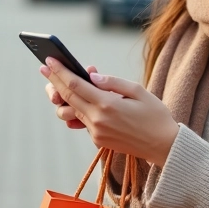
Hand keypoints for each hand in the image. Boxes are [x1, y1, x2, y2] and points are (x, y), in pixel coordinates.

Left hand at [41, 58, 178, 166]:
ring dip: (62, 99)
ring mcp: (96, 132)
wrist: (164, 146)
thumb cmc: (155, 115)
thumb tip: (91, 74)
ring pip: (70, 112)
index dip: (60, 72)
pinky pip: (82, 121)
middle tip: (44, 68)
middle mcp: (98, 120)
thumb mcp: (138, 91)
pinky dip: (78, 108)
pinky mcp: (98, 140)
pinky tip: (78, 99)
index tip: (48, 61)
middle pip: (68, 97)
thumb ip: (112, 82)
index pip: (75, 85)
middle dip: (54, 81)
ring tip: (59, 85)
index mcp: (107, 105)